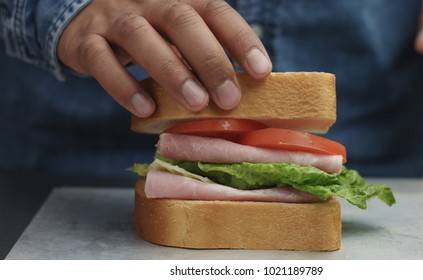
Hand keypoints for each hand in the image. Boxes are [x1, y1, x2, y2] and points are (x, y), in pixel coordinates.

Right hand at [57, 0, 271, 116]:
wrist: (87, 22)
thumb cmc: (151, 36)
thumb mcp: (178, 38)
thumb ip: (203, 56)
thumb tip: (241, 92)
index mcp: (180, 1)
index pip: (215, 11)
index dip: (240, 38)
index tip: (260, 71)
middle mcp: (148, 2)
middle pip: (181, 20)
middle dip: (209, 60)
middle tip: (229, 98)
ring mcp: (114, 18)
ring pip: (140, 36)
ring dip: (171, 71)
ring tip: (195, 104)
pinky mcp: (84, 41)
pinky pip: (100, 60)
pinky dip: (123, 85)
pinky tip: (145, 109)